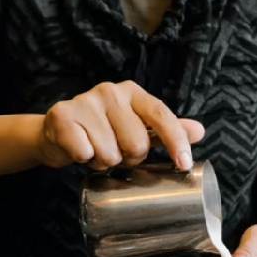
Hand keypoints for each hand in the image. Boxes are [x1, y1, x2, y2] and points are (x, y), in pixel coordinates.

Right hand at [37, 81, 204, 170]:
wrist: (55, 132)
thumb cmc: (102, 130)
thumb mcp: (136, 126)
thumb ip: (166, 129)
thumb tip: (200, 131)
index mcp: (133, 93)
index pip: (162, 116)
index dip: (176, 141)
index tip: (183, 164)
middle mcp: (110, 92)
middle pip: (137, 144)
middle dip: (128, 158)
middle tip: (115, 151)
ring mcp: (85, 102)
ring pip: (110, 154)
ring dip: (103, 162)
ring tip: (95, 151)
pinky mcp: (63, 116)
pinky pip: (85, 153)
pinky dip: (83, 159)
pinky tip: (79, 150)